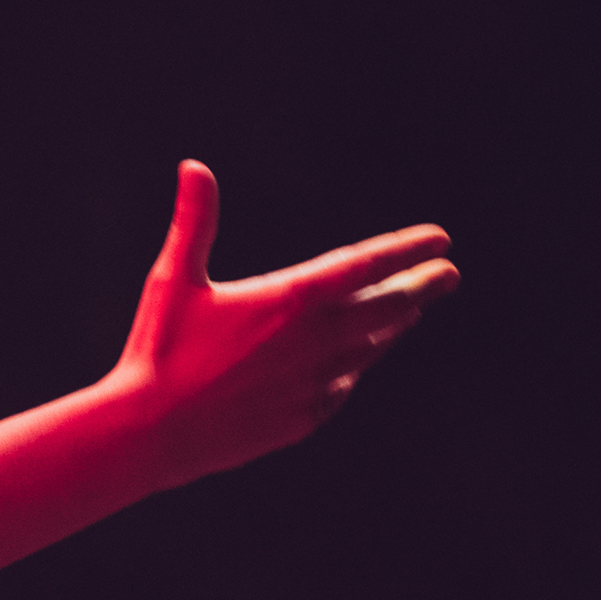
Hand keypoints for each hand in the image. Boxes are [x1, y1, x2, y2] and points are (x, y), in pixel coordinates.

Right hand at [109, 161, 457, 485]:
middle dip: (423, 287)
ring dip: (394, 323)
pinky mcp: (308, 416)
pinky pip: (346, 381)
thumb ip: (195, 221)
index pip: (369, 265)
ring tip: (410, 309)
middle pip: (391, 308)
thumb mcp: (175, 279)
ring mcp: (318, 382)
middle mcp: (318, 340)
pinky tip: (357, 355)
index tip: (440, 240)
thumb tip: (194, 165)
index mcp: (293, 298)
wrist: (152, 434)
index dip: (408, 250)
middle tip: (447, 274)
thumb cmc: (160, 350)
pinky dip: (357, 361)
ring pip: (372, 346)